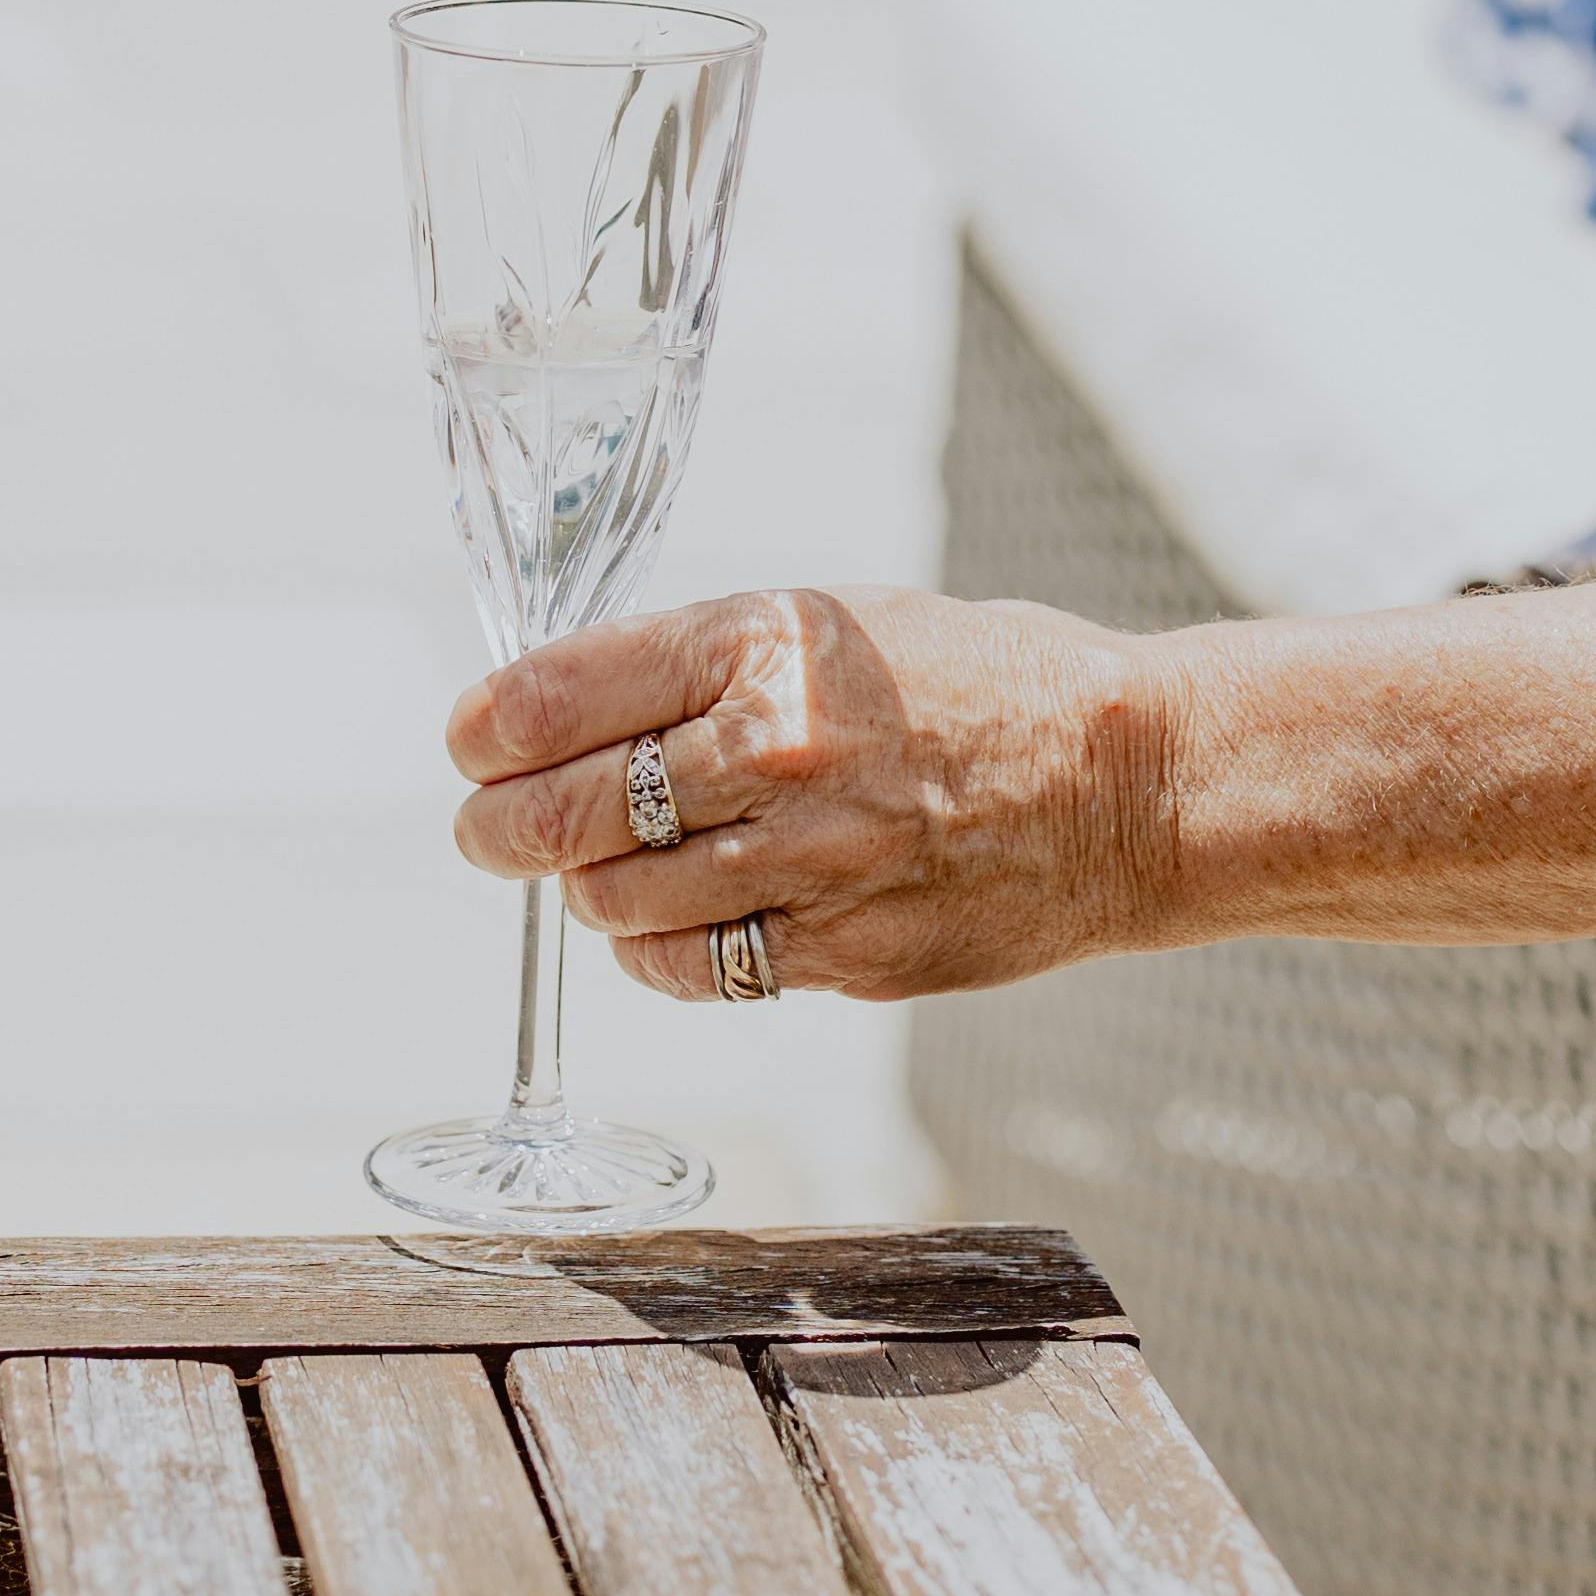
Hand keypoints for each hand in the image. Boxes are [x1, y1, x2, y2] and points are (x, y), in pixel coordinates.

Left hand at [444, 588, 1188, 1003]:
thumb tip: (563, 709)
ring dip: (584, 893)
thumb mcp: (836, 626)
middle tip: (487, 830)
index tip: (472, 743)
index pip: (560, 694)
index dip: (487, 729)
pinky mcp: (845, 953)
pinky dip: (656, 955)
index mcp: (766, 642)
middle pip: (566, 811)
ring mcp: (811, 859)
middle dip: (500, 827)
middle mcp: (776, 748)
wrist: (1124, 781)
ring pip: (616, 902)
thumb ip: (705, 665)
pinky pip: (697, 969)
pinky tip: (667, 928)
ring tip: (594, 874)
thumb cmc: (979, 686)